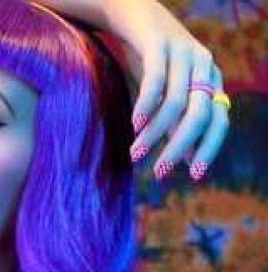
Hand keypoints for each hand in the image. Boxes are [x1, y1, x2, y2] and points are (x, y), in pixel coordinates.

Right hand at [104, 0, 229, 181]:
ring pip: (175, 102)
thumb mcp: (167, 94)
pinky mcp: (159, 43)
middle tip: (159, 173)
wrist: (132, 13)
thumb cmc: (151, 59)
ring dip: (154, 133)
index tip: (193, 176)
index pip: (219, 120)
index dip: (208, 148)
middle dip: (180, 147)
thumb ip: (177, 123)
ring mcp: (183, 52)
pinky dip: (146, 105)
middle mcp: (204, 65)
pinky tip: (134, 126)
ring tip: (136, 154)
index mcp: (211, 80)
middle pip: (199, 115)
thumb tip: (184, 160)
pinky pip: (156, 80)